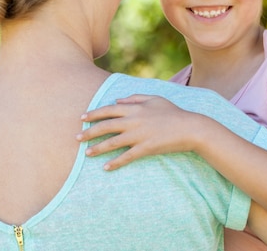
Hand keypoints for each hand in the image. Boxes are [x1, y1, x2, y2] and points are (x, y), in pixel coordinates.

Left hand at [76, 94, 208, 169]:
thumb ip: (135, 97)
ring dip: (98, 148)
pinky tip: (105, 167)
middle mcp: (134, 120)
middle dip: (89, 132)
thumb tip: (117, 99)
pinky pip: (126, 156)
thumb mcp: (154, 98)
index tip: (82, 118)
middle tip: (77, 138)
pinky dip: (115, 162)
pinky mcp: (146, 148)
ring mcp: (139, 135)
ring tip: (87, 153)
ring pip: (113, 142)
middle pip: (106, 126)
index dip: (94, 114)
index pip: (109, 110)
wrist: (189, 127)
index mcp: (135, 108)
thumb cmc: (173, 112)